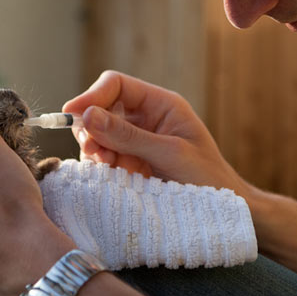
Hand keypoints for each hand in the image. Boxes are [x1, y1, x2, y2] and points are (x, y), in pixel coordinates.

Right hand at [63, 70, 247, 194]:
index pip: (116, 85)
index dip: (92, 96)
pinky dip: (99, 166)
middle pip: (101, 108)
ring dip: (94, 149)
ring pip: (97, 135)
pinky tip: (109, 177)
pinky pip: (102, 157)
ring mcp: (134, 141)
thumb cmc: (207, 177)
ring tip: (106, 166)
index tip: (72, 114)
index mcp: (160, 104)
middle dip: (91, 127)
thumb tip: (88, 115)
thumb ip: (128, 135)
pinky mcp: (128, 164)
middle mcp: (144, 118)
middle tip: (92, 151)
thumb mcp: (169, 152)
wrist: (224, 210)